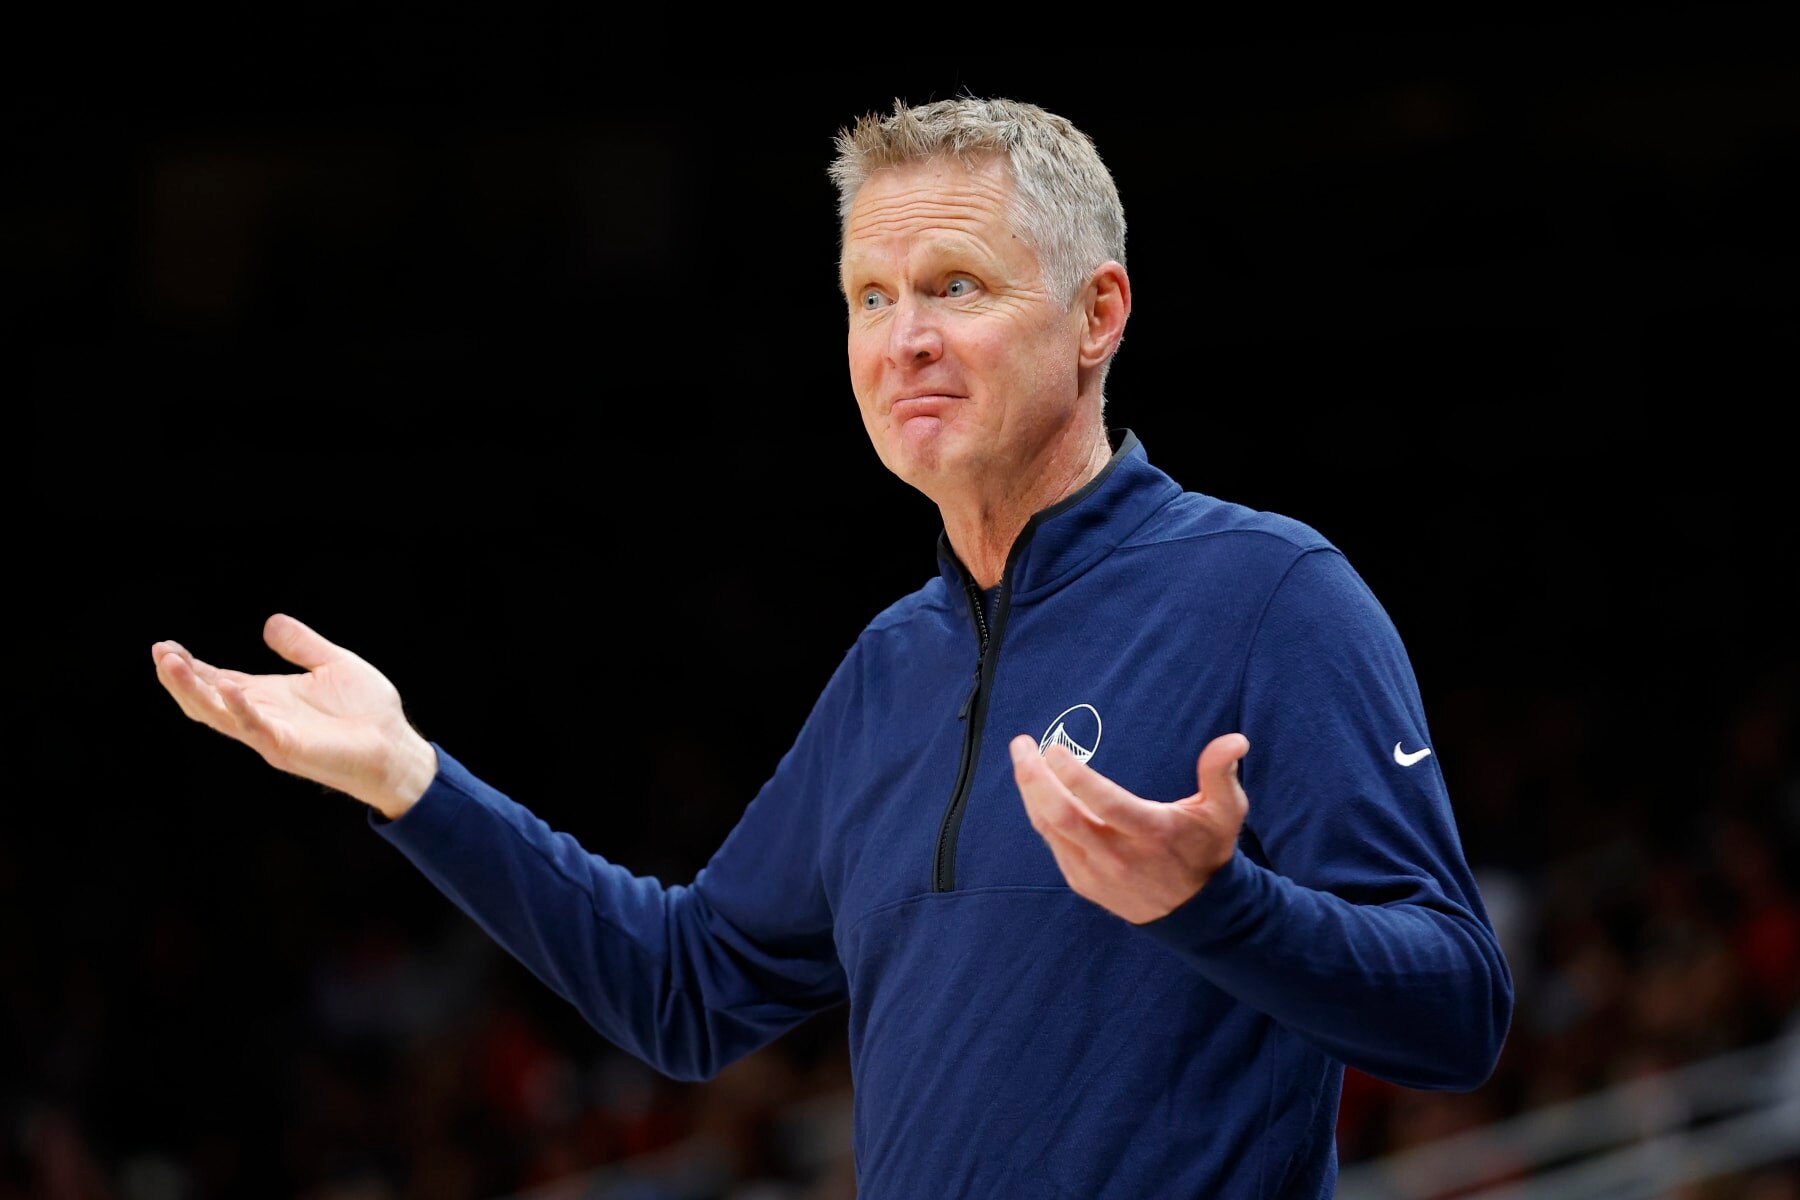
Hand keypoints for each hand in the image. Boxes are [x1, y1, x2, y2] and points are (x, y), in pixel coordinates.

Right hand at [151, 614, 436, 818]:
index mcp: (268, 698)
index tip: (165, 646)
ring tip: (170, 664)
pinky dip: (238, 708)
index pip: (218, 681)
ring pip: (219, 715)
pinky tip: (225, 685)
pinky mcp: (287, 748)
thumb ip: (302, 645)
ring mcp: (271, 734)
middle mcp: (262, 717)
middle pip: (207, 699)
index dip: (191, 667)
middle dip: (180, 678)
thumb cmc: (368, 712)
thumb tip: (270, 622)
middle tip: (159, 653)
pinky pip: (255, 728)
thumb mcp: (333, 664)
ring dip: (192, 691)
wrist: (396, 746)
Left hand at [1011, 732, 1250, 924]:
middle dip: (1033, 777)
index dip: (1074, 774)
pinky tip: (1036, 789)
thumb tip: (1235, 740)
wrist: (1196, 914)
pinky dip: (1039, 813)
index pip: (1103, 802)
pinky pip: (1052, 842)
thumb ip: (1221, 773)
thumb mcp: (1225, 812)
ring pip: (1049, 828)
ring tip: (1023, 758)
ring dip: (1029, 791)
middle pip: (1061, 815)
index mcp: (1151, 833)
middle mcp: (1118, 856)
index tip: (1055, 747)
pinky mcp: (1082, 882)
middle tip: (1022, 744)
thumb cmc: (1207, 851)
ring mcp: (1096, 872)